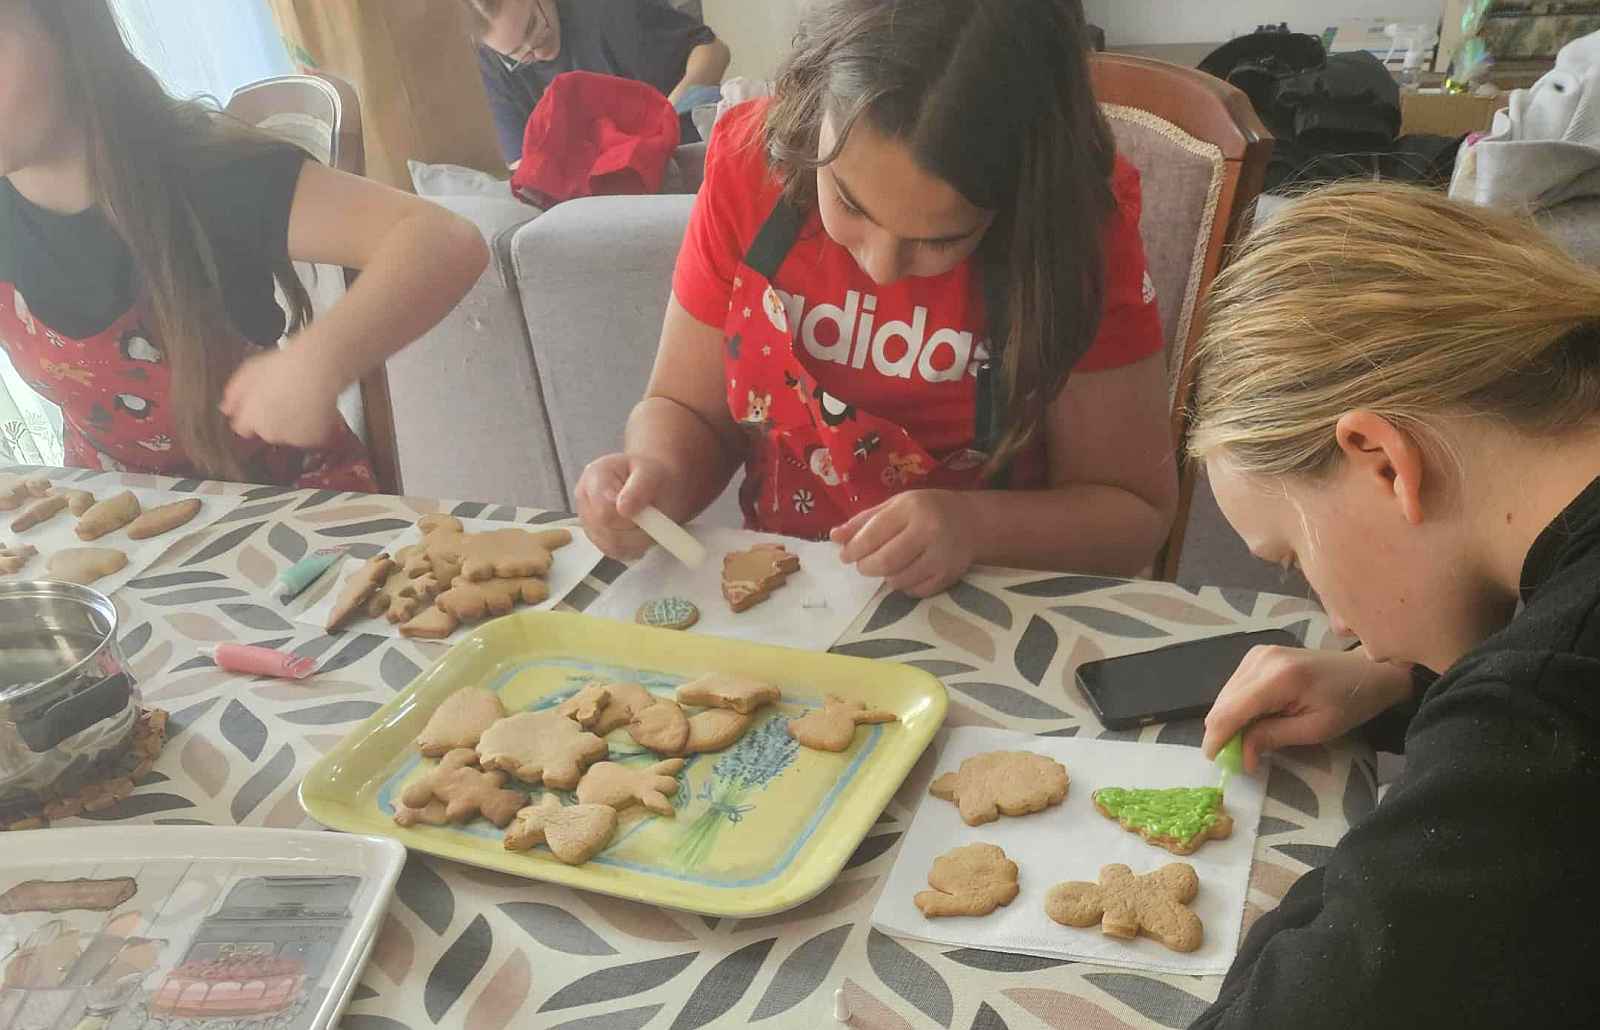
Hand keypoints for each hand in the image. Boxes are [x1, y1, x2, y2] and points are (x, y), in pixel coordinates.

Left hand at [221, 347, 342, 448]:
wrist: (316, 369)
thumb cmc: (285, 366)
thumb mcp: (249, 372)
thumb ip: (234, 394)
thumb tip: (226, 408)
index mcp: (250, 418)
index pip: (243, 428)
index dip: (251, 415)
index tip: (259, 406)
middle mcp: (270, 432)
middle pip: (268, 431)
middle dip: (274, 418)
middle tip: (285, 397)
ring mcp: (294, 437)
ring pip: (291, 433)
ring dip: (294, 422)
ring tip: (302, 400)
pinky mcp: (316, 438)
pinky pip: (313, 434)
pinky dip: (314, 425)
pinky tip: (316, 407)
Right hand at [575, 453, 667, 560]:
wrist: (650, 477)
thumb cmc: (650, 472)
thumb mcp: (652, 472)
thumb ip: (639, 489)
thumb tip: (624, 509)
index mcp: (594, 476)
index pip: (605, 512)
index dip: (631, 518)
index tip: (648, 511)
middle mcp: (584, 498)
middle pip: (606, 532)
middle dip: (636, 530)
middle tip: (653, 518)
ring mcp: (586, 519)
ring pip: (610, 546)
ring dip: (636, 541)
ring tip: (648, 523)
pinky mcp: (594, 535)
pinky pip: (613, 552)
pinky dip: (632, 547)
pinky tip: (639, 531)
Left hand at [832, 489, 976, 597]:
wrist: (971, 521)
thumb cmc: (925, 510)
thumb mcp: (894, 506)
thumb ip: (863, 521)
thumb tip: (834, 537)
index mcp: (911, 508)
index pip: (873, 535)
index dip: (854, 549)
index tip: (845, 556)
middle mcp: (929, 531)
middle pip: (884, 562)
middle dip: (866, 567)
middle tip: (864, 565)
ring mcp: (941, 557)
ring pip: (898, 580)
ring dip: (885, 577)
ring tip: (888, 565)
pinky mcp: (948, 576)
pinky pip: (914, 591)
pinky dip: (904, 586)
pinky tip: (907, 572)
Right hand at [1201, 646, 1416, 773]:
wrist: (1366, 671)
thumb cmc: (1349, 703)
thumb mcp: (1316, 729)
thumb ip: (1273, 738)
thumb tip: (1240, 756)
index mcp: (1278, 678)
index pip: (1230, 711)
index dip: (1217, 739)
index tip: (1216, 763)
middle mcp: (1260, 660)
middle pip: (1222, 704)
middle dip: (1223, 734)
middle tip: (1238, 758)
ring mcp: (1257, 654)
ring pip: (1224, 696)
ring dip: (1230, 722)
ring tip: (1250, 740)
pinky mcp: (1257, 655)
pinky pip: (1234, 687)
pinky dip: (1237, 709)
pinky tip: (1255, 720)